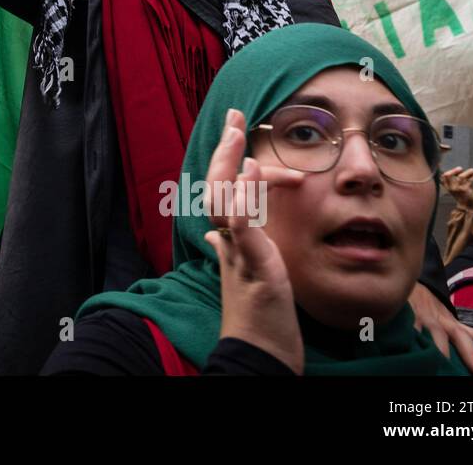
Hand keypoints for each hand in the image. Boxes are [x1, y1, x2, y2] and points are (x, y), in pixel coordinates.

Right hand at [205, 108, 306, 373]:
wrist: (259, 356)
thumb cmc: (257, 320)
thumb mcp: (246, 276)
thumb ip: (231, 250)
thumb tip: (214, 236)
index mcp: (228, 243)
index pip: (224, 193)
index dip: (229, 162)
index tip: (238, 133)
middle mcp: (227, 244)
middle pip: (214, 187)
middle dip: (223, 149)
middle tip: (235, 116)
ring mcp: (237, 253)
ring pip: (221, 202)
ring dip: (228, 164)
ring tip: (237, 132)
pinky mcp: (253, 265)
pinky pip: (242, 227)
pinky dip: (243, 196)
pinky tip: (250, 170)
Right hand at [407, 283, 472, 373]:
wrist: (405, 280)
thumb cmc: (427, 309)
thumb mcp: (443, 321)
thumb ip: (452, 338)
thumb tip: (467, 363)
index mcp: (458, 326)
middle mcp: (447, 323)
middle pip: (464, 341)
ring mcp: (428, 320)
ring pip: (438, 337)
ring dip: (441, 352)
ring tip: (441, 366)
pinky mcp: (410, 316)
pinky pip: (413, 331)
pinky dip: (413, 340)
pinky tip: (412, 350)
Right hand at [440, 167, 472, 211]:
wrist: (468, 208)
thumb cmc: (464, 199)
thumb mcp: (459, 191)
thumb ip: (460, 184)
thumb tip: (467, 176)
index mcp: (448, 188)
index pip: (442, 178)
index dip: (446, 172)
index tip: (454, 170)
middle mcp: (451, 188)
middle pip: (448, 175)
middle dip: (454, 170)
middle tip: (461, 168)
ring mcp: (457, 188)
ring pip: (461, 176)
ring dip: (468, 172)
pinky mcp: (465, 189)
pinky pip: (469, 180)